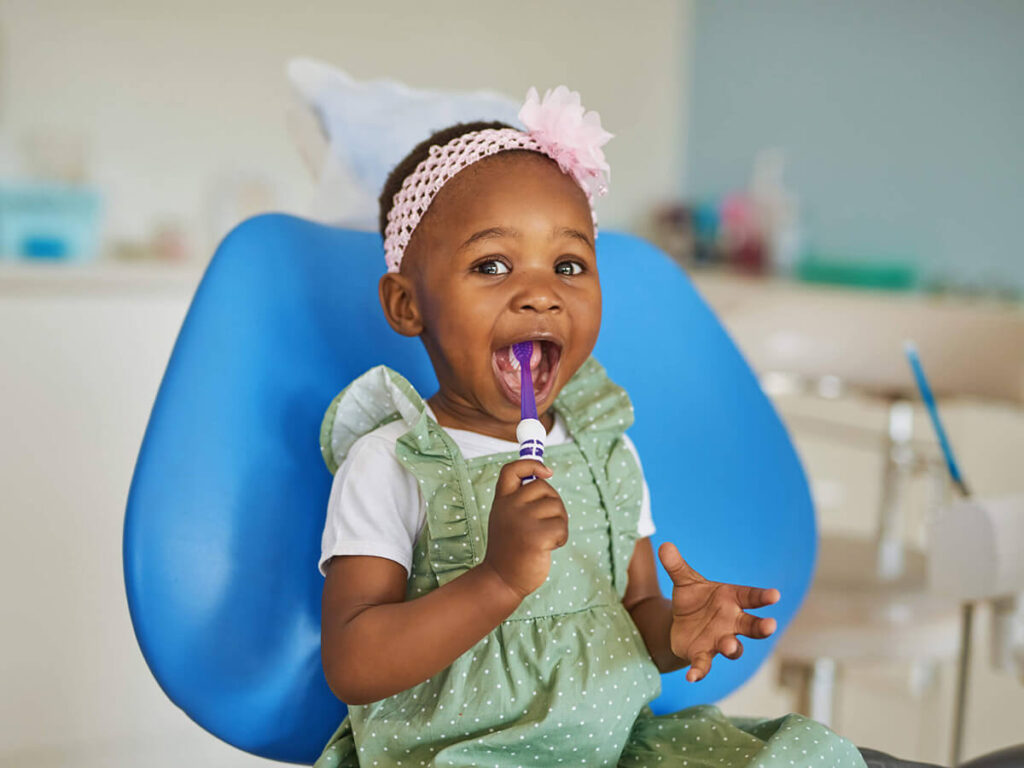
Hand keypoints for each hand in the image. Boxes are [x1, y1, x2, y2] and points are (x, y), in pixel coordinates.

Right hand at [481, 459, 567, 598]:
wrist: (501, 580)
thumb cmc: (510, 549)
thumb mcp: (507, 518)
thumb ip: (520, 500)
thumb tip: (545, 477)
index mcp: (502, 501)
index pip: (512, 470)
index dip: (532, 464)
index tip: (547, 472)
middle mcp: (509, 507)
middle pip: (544, 487)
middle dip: (553, 503)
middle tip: (547, 523)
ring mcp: (522, 521)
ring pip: (557, 507)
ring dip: (559, 523)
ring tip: (546, 538)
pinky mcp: (536, 537)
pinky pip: (562, 527)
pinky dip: (561, 537)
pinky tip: (549, 547)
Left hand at [657, 541, 779, 682]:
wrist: (680, 623)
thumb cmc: (692, 599)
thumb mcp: (684, 580)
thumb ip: (676, 566)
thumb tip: (665, 546)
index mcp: (731, 599)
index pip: (751, 597)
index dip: (763, 596)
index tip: (775, 595)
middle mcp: (731, 622)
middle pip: (751, 625)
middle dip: (761, 627)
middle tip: (770, 626)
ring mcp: (719, 640)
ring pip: (733, 647)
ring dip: (732, 647)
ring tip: (729, 645)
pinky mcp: (702, 655)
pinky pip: (704, 665)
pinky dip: (699, 671)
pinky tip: (692, 677)